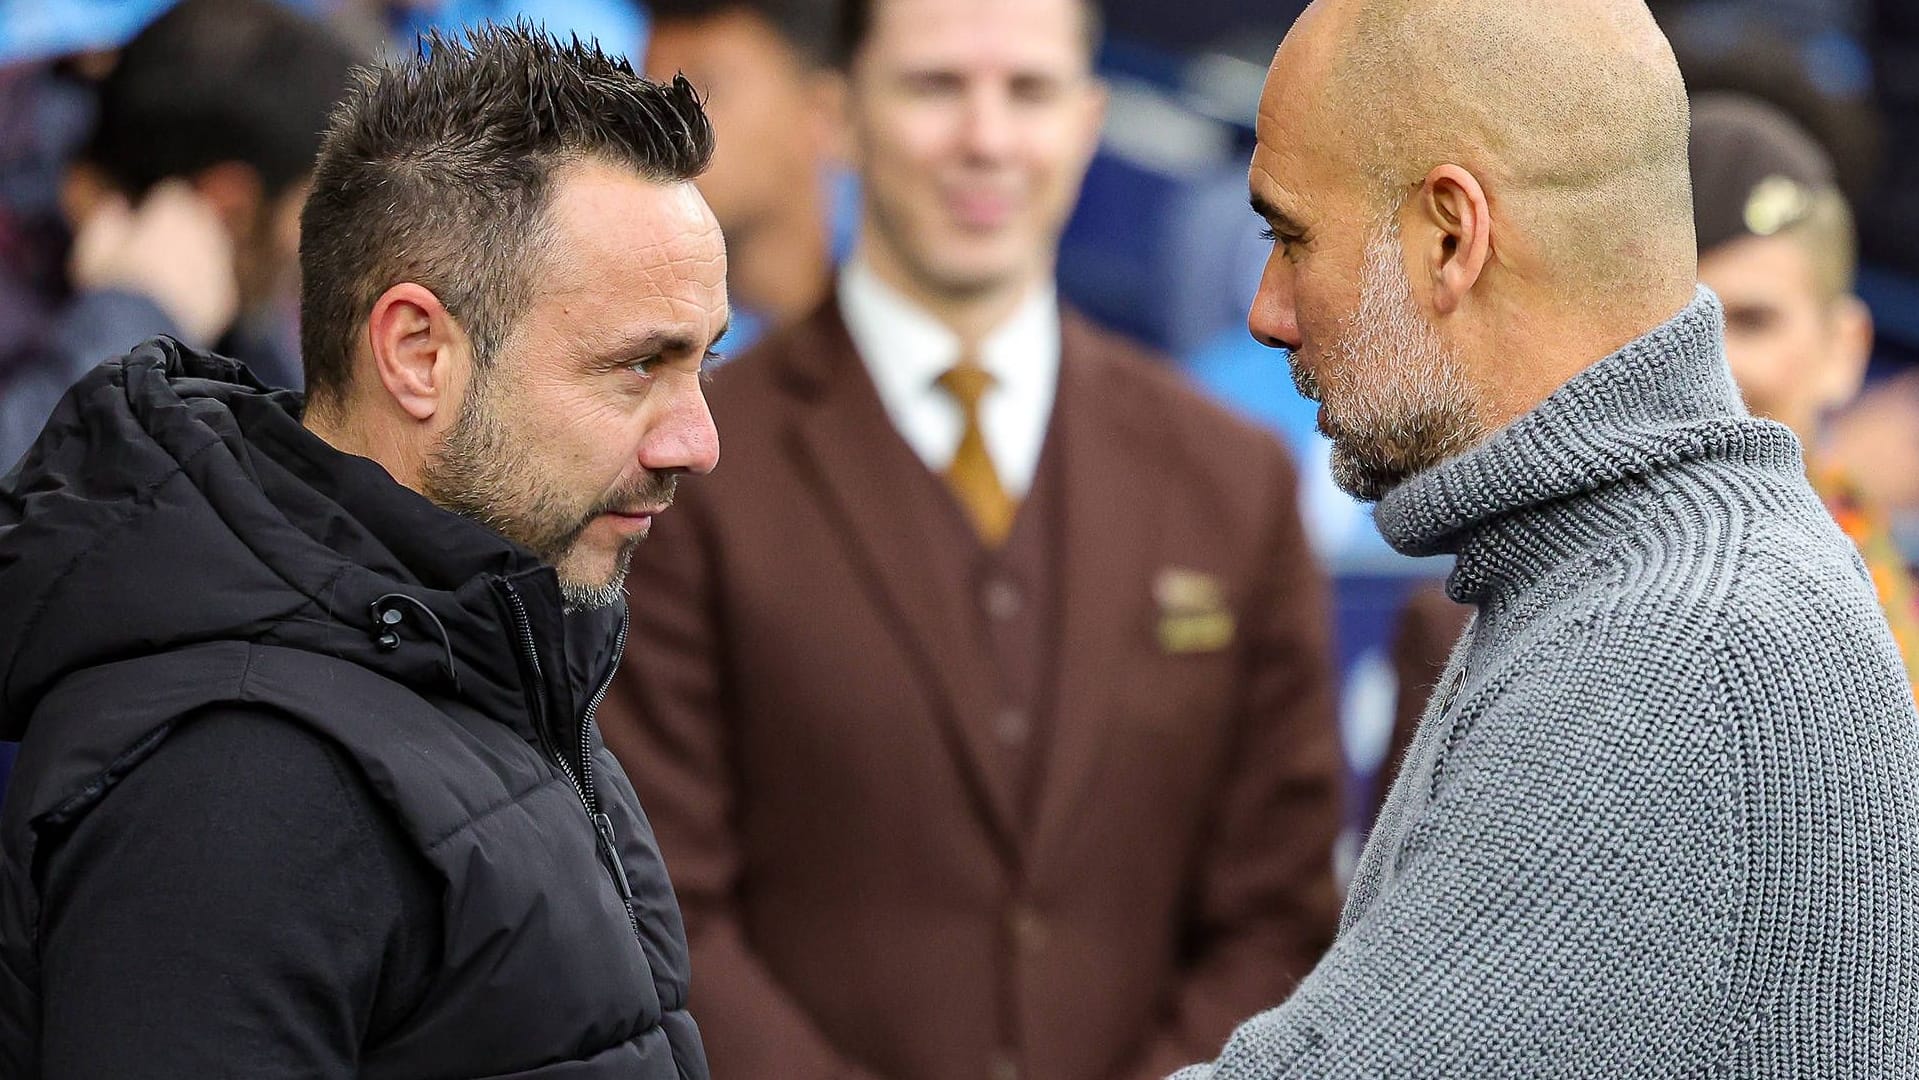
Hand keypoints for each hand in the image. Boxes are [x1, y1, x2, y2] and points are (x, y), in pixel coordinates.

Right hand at [68, 179, 238, 346]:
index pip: (176, 193)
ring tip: (172, 274)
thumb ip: (108, 222)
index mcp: (173, 213)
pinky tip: (183, 300)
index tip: (150, 218)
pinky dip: (206, 287)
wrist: (145, 331)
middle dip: (186, 227)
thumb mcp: (96, 249)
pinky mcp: (227, 295)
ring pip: (216, 249)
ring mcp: (220, 264)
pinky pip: (219, 282)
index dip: (162, 206)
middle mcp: (204, 233)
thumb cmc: (115, 285)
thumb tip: (117, 204)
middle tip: (163, 246)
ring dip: (200, 255)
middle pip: (203, 218)